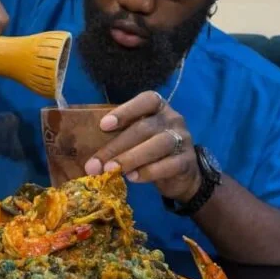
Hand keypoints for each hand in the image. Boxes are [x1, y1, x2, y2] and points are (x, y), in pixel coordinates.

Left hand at [84, 91, 201, 202]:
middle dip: (117, 145)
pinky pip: (169, 165)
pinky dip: (148, 172)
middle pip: (144, 128)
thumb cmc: (151, 149)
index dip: (125, 111)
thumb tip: (92, 154)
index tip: (103, 125)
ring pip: (158, 145)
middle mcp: (173, 119)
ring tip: (112, 170)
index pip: (146, 100)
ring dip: (131, 158)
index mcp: (159, 107)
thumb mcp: (138, 137)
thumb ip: (121, 136)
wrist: (182, 173)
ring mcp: (182, 139)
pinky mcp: (187, 161)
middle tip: (96, 163)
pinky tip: (133, 178)